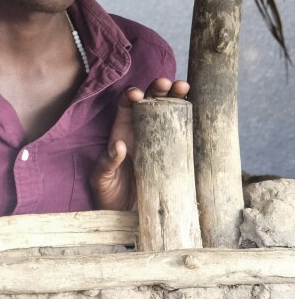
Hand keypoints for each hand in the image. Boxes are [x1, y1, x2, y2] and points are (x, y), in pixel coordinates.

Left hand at [89, 77, 189, 209]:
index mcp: (122, 132)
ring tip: (184, 88)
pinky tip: (197, 113)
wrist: (127, 215)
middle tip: (168, 82)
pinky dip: (191, 123)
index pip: (126, 106)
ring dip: (176, 98)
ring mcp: (160, 142)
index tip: (136, 94)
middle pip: (151, 103)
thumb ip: (107, 162)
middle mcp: (141, 132)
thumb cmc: (108, 193)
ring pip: (170, 114)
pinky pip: (184, 136)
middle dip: (158, 90)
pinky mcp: (175, 156)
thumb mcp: (101, 178)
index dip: (131, 95)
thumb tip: (118, 145)